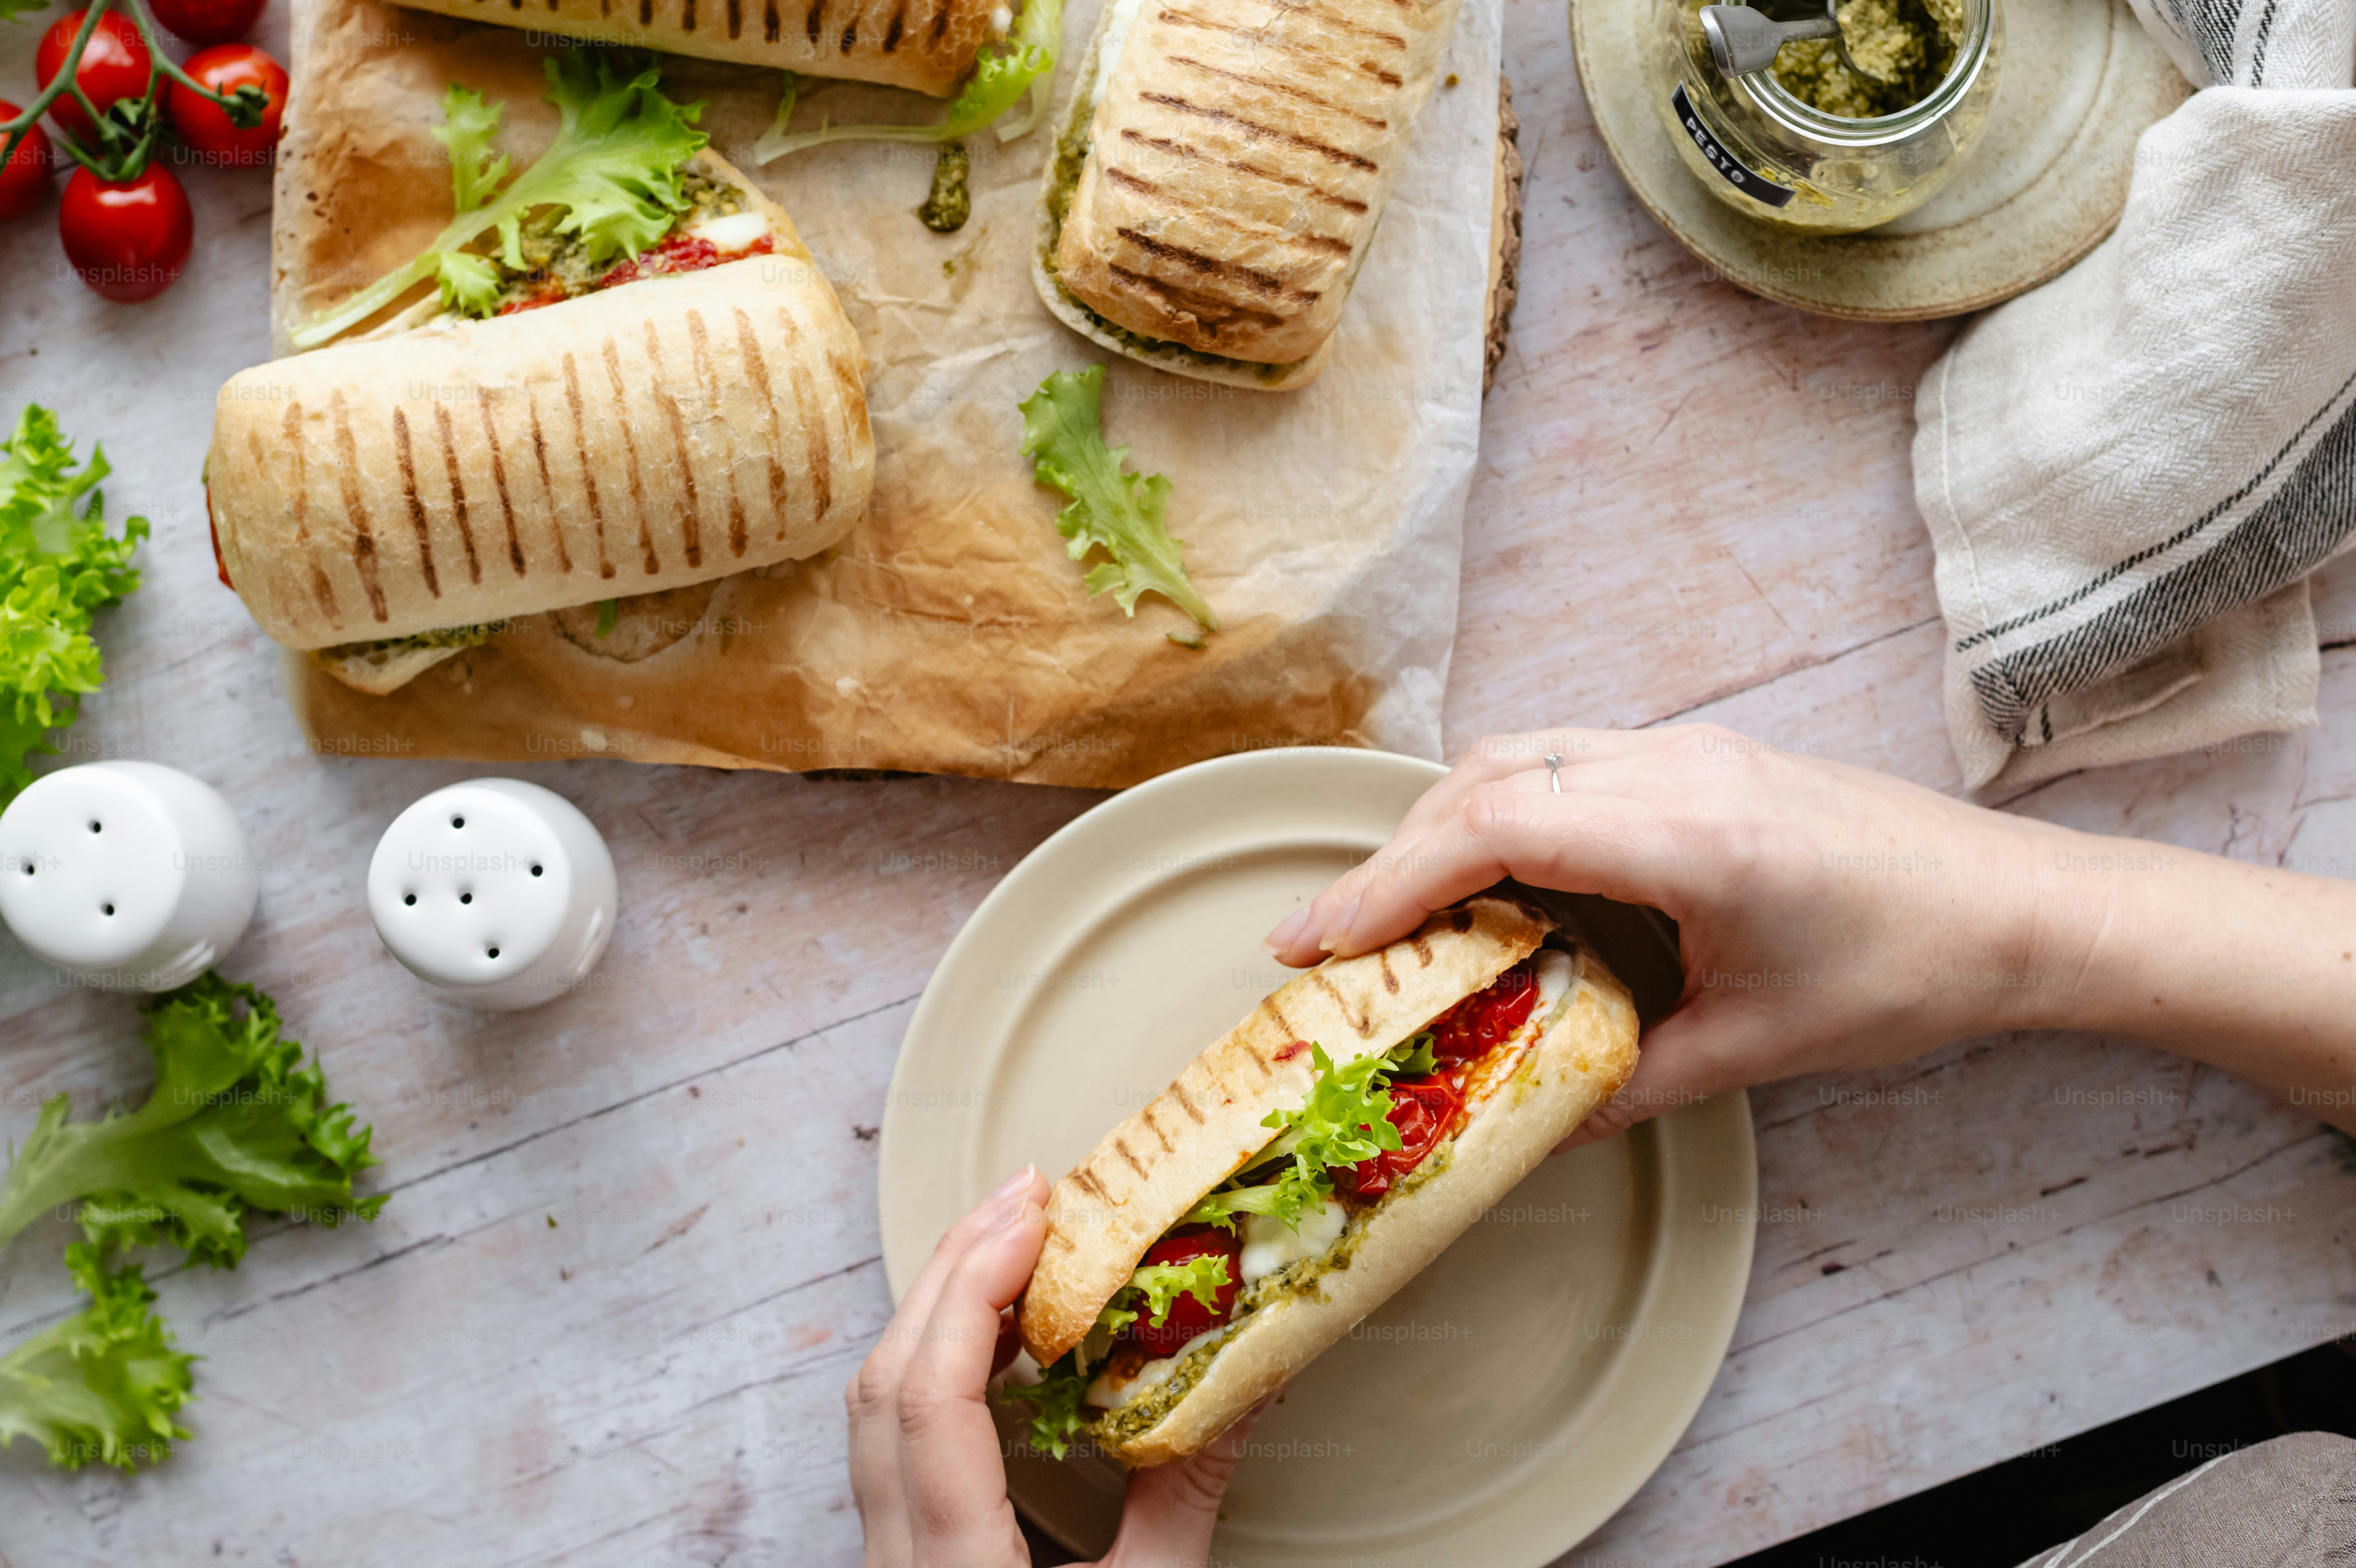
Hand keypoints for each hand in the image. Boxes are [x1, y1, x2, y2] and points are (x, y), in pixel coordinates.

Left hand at [848, 1166, 1257, 1566]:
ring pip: (877, 1404)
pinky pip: (893, 1434)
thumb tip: (1243, 1388)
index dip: (972, 1293)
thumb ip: (1185, 1496)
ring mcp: (889, 1555)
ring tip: (1014, 1242)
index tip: (1031, 1222)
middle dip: (953, 1272)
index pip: (929, 1402)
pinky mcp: (902, 1551)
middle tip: (1027, 1199)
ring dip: (941, 1308)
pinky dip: (937, 1359)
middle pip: (886, 1384)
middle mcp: (900, 1558)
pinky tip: (994, 1333)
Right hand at [1263, 726, 2062, 1144]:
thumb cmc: (1909, 970)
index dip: (1387, 883)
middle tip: (1323, 938)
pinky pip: (1568, 762)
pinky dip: (1500, 811)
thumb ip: (1629, 1081)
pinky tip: (1488, 877)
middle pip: (1485, 779)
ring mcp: (1692, 751)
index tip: (1318, 941)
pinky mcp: (1706, 758)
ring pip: (1520, 758)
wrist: (2023, 908)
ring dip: (1440, 825)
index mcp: (1687, 833)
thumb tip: (1531, 1126)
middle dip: (1389, 856)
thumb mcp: (1757, 1047)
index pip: (1492, 828)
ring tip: (1389, 911)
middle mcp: (1677, 769)